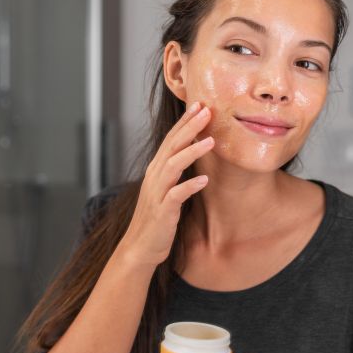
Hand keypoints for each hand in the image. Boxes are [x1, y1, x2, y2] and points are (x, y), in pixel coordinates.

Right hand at [117, 101, 214, 267]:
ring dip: (192, 151)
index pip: (171, 139)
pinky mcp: (162, 210)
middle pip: (172, 145)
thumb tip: (193, 156)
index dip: (184, 122)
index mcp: (156, 170)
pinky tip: (204, 181)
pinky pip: (176, 195)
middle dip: (189, 127)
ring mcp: (157, 192)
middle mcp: (154, 176)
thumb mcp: (166, 190)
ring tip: (211, 140)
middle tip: (207, 111)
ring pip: (173, 165)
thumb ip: (176, 173)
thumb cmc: (156, 219)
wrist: (140, 247)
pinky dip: (190, 186)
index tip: (200, 105)